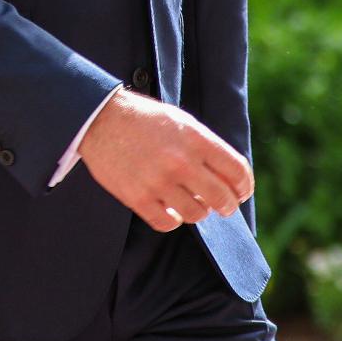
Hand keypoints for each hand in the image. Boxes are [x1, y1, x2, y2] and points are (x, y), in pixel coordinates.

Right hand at [78, 89, 253, 231]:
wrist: (97, 117)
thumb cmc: (142, 119)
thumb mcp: (179, 121)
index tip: (240, 192)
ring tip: (188, 201)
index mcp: (195, 138)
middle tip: (221, 205)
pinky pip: (168, 223)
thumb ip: (206, 147)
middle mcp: (180, 161)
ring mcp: (158, 181)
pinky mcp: (137, 197)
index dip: (244, 187)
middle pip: (223, 199)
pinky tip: (168, 208)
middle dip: (227, 205)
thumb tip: (230, 178)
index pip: (237, 172)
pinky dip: (172, 219)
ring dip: (197, 210)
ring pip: (197, 214)